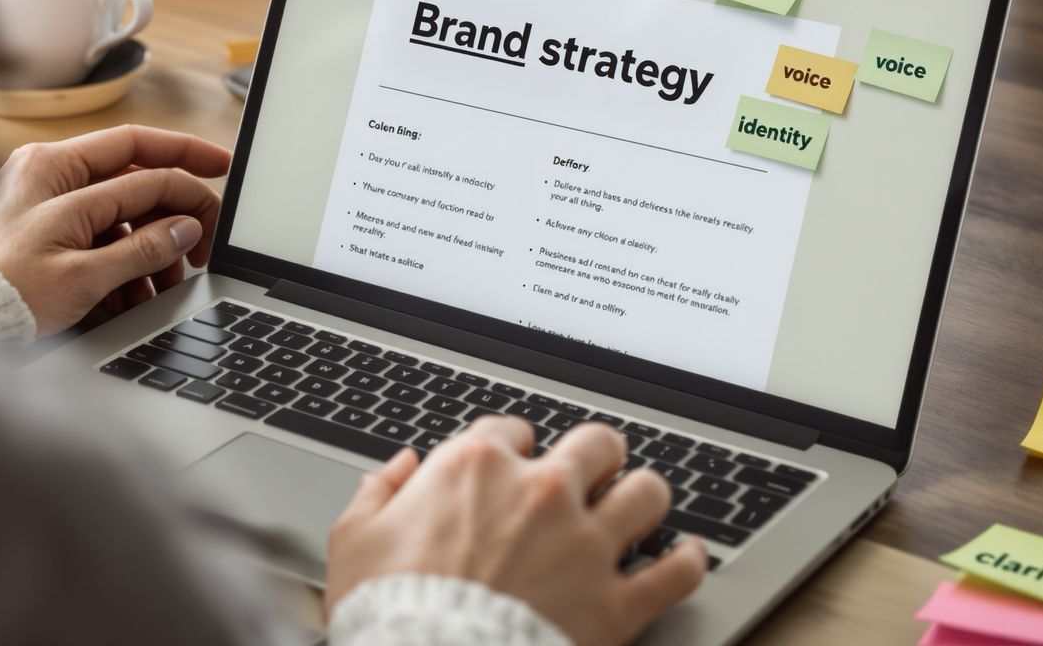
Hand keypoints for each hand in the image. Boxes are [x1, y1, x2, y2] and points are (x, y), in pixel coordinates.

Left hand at [0, 125, 230, 335]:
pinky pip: (95, 232)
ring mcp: (41, 199)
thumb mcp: (83, 276)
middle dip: (172, 214)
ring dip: (148, 247)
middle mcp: (47, 174)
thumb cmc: (2, 295)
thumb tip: (185, 228)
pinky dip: (120, 259)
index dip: (188, 164)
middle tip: (201, 243)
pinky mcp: (39, 226)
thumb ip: (142, 248)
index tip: (222, 172)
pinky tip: (133, 293)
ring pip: (118, 211)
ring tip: (165, 284)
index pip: (141, 157)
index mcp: (54, 169)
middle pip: (132, 179)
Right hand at [325, 417, 707, 645]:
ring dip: (646, 495)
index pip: (510, 430)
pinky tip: (687, 555)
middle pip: (596, 445)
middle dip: (596, 456)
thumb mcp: (355, 543)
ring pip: (647, 492)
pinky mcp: (615, 602)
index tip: (512, 464)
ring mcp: (584, 545)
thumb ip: (378, 495)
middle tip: (593, 472)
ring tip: (642, 504)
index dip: (512, 447)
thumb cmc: (389, 612)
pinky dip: (687, 561)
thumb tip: (397, 470)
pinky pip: (675, 572)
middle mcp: (540, 493)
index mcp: (476, 469)